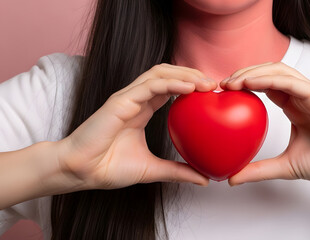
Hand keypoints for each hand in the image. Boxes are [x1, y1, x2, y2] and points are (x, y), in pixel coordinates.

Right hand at [57, 63, 216, 189]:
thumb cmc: (108, 168)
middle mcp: (136, 99)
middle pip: (168, 74)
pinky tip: (190, 88)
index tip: (212, 93)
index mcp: (142, 109)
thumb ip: (177, 171)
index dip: (191, 85)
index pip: (170, 87)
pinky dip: (171, 83)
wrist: (81, 172)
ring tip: (206, 83)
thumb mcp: (153, 170)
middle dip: (192, 74)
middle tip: (214, 84)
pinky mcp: (120, 101)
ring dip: (185, 74)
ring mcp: (128, 98)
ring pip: (159, 74)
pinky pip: (149, 86)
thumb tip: (204, 179)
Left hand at [220, 62, 309, 185]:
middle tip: (222, 85)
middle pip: (268, 72)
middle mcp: (300, 95)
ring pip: (278, 71)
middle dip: (243, 73)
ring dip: (252, 72)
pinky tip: (249, 82)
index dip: (243, 84)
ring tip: (231, 82)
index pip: (265, 85)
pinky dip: (268, 78)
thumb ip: (259, 170)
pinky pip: (290, 81)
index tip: (222, 94)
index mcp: (294, 106)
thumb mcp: (285, 166)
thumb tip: (231, 179)